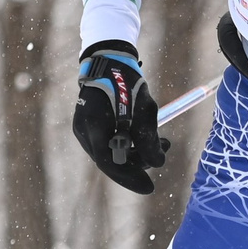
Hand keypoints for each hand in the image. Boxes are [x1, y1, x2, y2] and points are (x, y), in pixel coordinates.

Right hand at [72, 41, 166, 193]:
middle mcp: (84, 131)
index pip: (108, 162)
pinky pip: (110, 144)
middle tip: (161, 155)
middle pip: (111, 161)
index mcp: (93, 124)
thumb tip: (158, 164)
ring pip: (112, 154)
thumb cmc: (127, 81)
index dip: (129, 177)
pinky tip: (150, 139)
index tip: (150, 187)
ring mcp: (85, 130)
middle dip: (138, 163)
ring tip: (163, 143)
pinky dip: (129, 145)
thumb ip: (149, 136)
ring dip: (137, 154)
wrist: (108, 61)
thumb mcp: (144, 107)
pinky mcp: (91, 128)